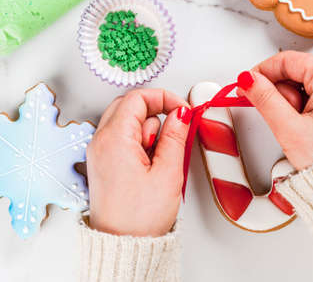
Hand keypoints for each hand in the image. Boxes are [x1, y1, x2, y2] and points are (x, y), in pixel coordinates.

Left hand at [86, 89, 191, 236]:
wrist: (124, 244)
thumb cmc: (140, 218)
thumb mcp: (167, 172)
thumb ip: (175, 135)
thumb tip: (180, 113)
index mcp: (114, 140)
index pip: (137, 97)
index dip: (164, 98)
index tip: (182, 109)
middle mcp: (101, 142)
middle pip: (130, 106)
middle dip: (156, 113)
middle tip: (174, 131)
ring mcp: (101, 152)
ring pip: (128, 122)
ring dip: (149, 132)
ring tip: (159, 159)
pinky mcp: (105, 162)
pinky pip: (124, 139)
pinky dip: (142, 143)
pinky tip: (151, 164)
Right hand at [237, 51, 312, 170]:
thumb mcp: (289, 128)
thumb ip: (264, 99)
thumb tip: (249, 80)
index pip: (287, 60)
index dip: (262, 72)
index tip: (246, 84)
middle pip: (295, 72)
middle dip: (280, 94)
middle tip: (280, 117)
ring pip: (302, 86)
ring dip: (291, 104)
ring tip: (297, 127)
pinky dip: (301, 110)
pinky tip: (303, 128)